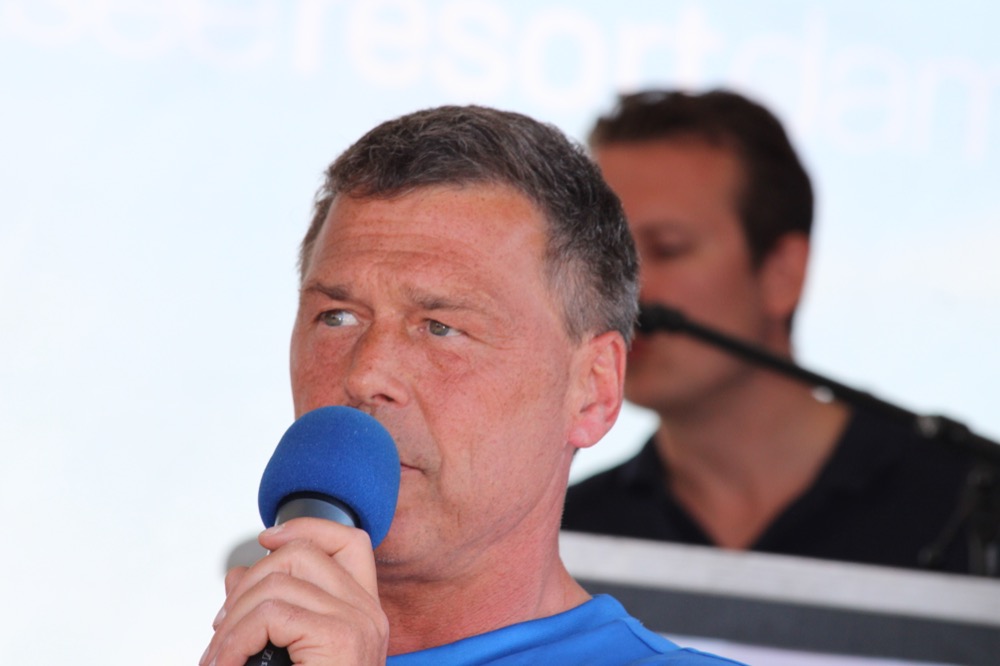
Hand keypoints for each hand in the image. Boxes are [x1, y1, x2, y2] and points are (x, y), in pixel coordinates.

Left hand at [201, 518, 388, 665]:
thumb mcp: (286, 651)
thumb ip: (267, 609)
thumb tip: (238, 575)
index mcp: (362, 614)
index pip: (348, 542)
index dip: (306, 527)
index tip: (267, 539)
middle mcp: (368, 614)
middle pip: (304, 553)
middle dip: (248, 582)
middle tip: (223, 631)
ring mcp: (358, 625)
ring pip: (280, 580)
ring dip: (233, 619)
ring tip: (219, 657)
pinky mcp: (340, 639)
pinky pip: (270, 614)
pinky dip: (234, 639)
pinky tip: (226, 664)